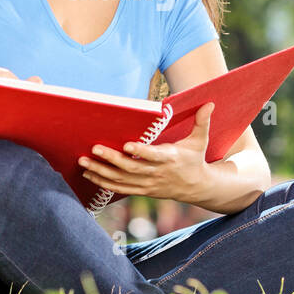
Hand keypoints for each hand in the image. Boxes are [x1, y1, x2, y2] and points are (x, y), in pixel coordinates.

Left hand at [78, 102, 214, 205]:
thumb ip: (202, 122)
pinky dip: (103, 183)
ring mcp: (147, 184)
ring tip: (83, 162)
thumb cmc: (195, 158)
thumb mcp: (200, 140)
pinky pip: (120, 189)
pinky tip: (89, 174)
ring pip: (121, 180)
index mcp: (169, 159)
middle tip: (93, 149)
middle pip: (130, 168)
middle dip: (111, 159)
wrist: (196, 187)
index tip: (126, 145)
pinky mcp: (142, 190)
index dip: (140, 152)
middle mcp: (156, 173)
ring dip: (101, 171)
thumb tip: (210, 103)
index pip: (152, 156)